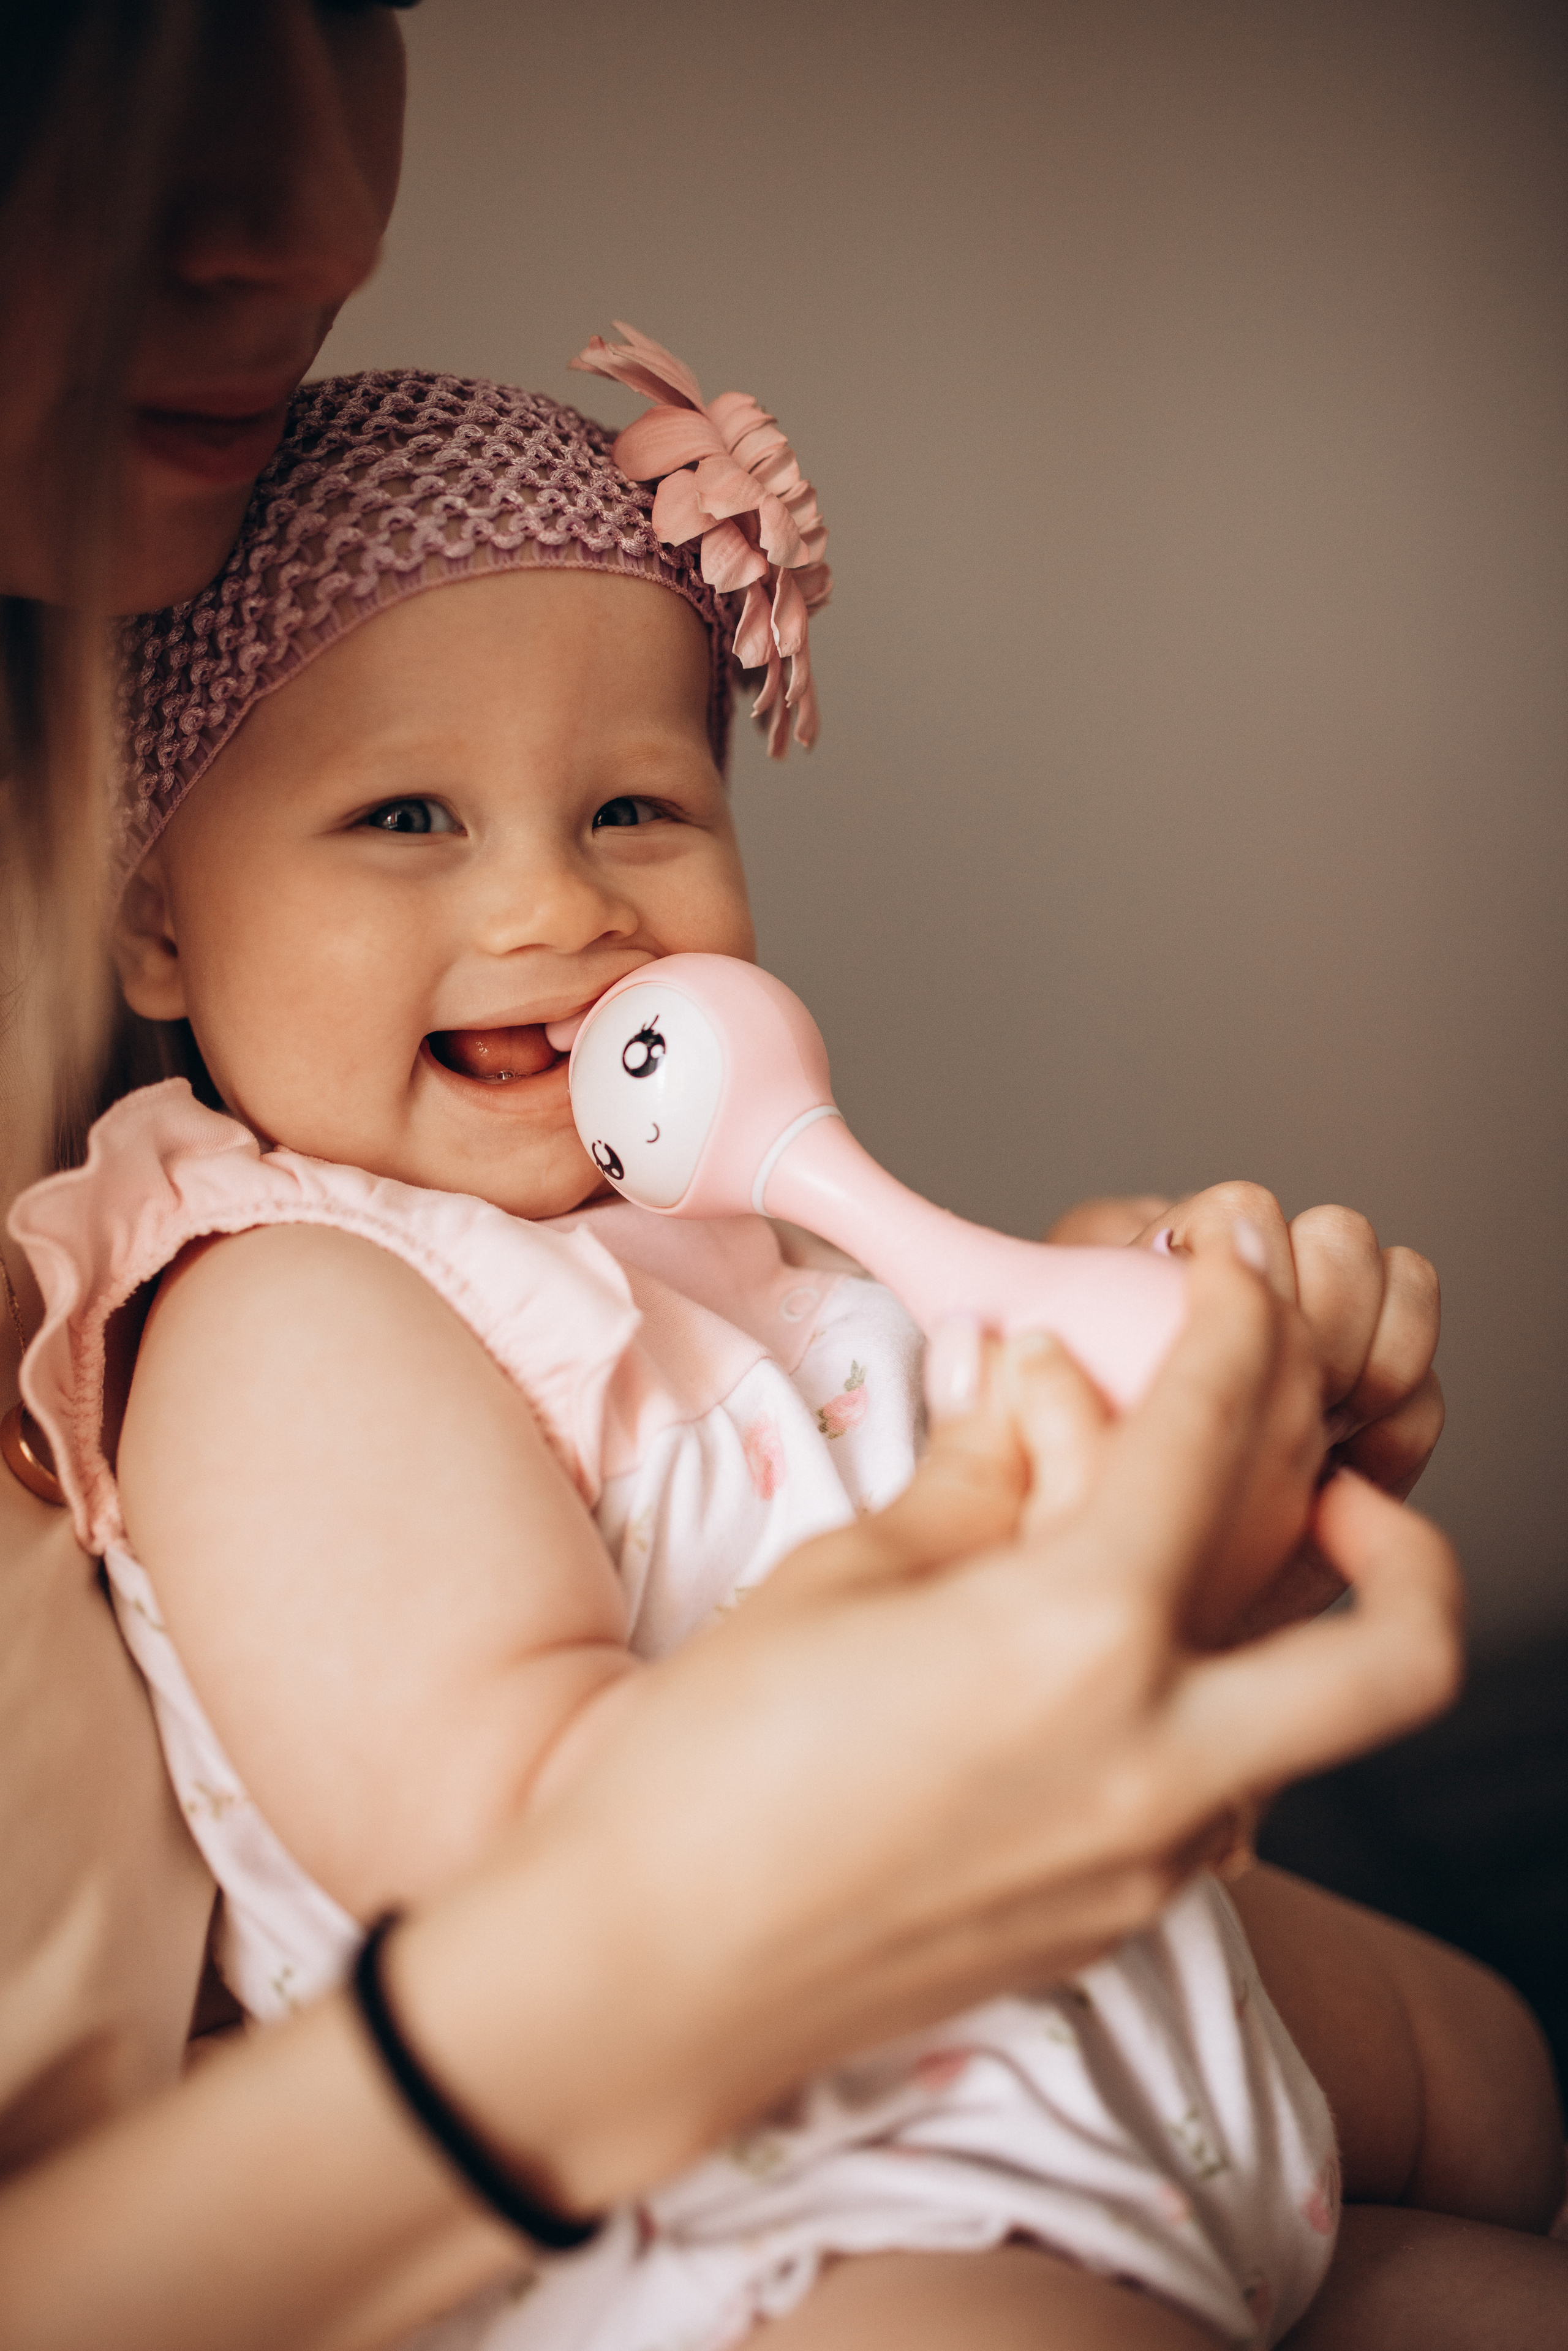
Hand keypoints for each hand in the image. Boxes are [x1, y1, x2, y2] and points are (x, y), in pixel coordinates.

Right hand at [392, 1243, 1460, 2214]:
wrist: (650, 1974)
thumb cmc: (712, 1767)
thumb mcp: (846, 1576)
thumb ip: (978, 1475)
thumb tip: (1031, 1384)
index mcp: (1078, 1641)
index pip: (1215, 1439)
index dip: (1243, 1325)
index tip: (1241, 1280)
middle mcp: (1156, 1764)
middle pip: (1401, 1651)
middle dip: (1408, 1542)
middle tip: (1336, 1484)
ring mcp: (1152, 1864)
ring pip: (1309, 1731)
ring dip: (1277, 1635)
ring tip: (1161, 1574)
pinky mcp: (1118, 1923)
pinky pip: (1219, 1802)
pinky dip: (1192, 1718)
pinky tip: (1084, 1683)